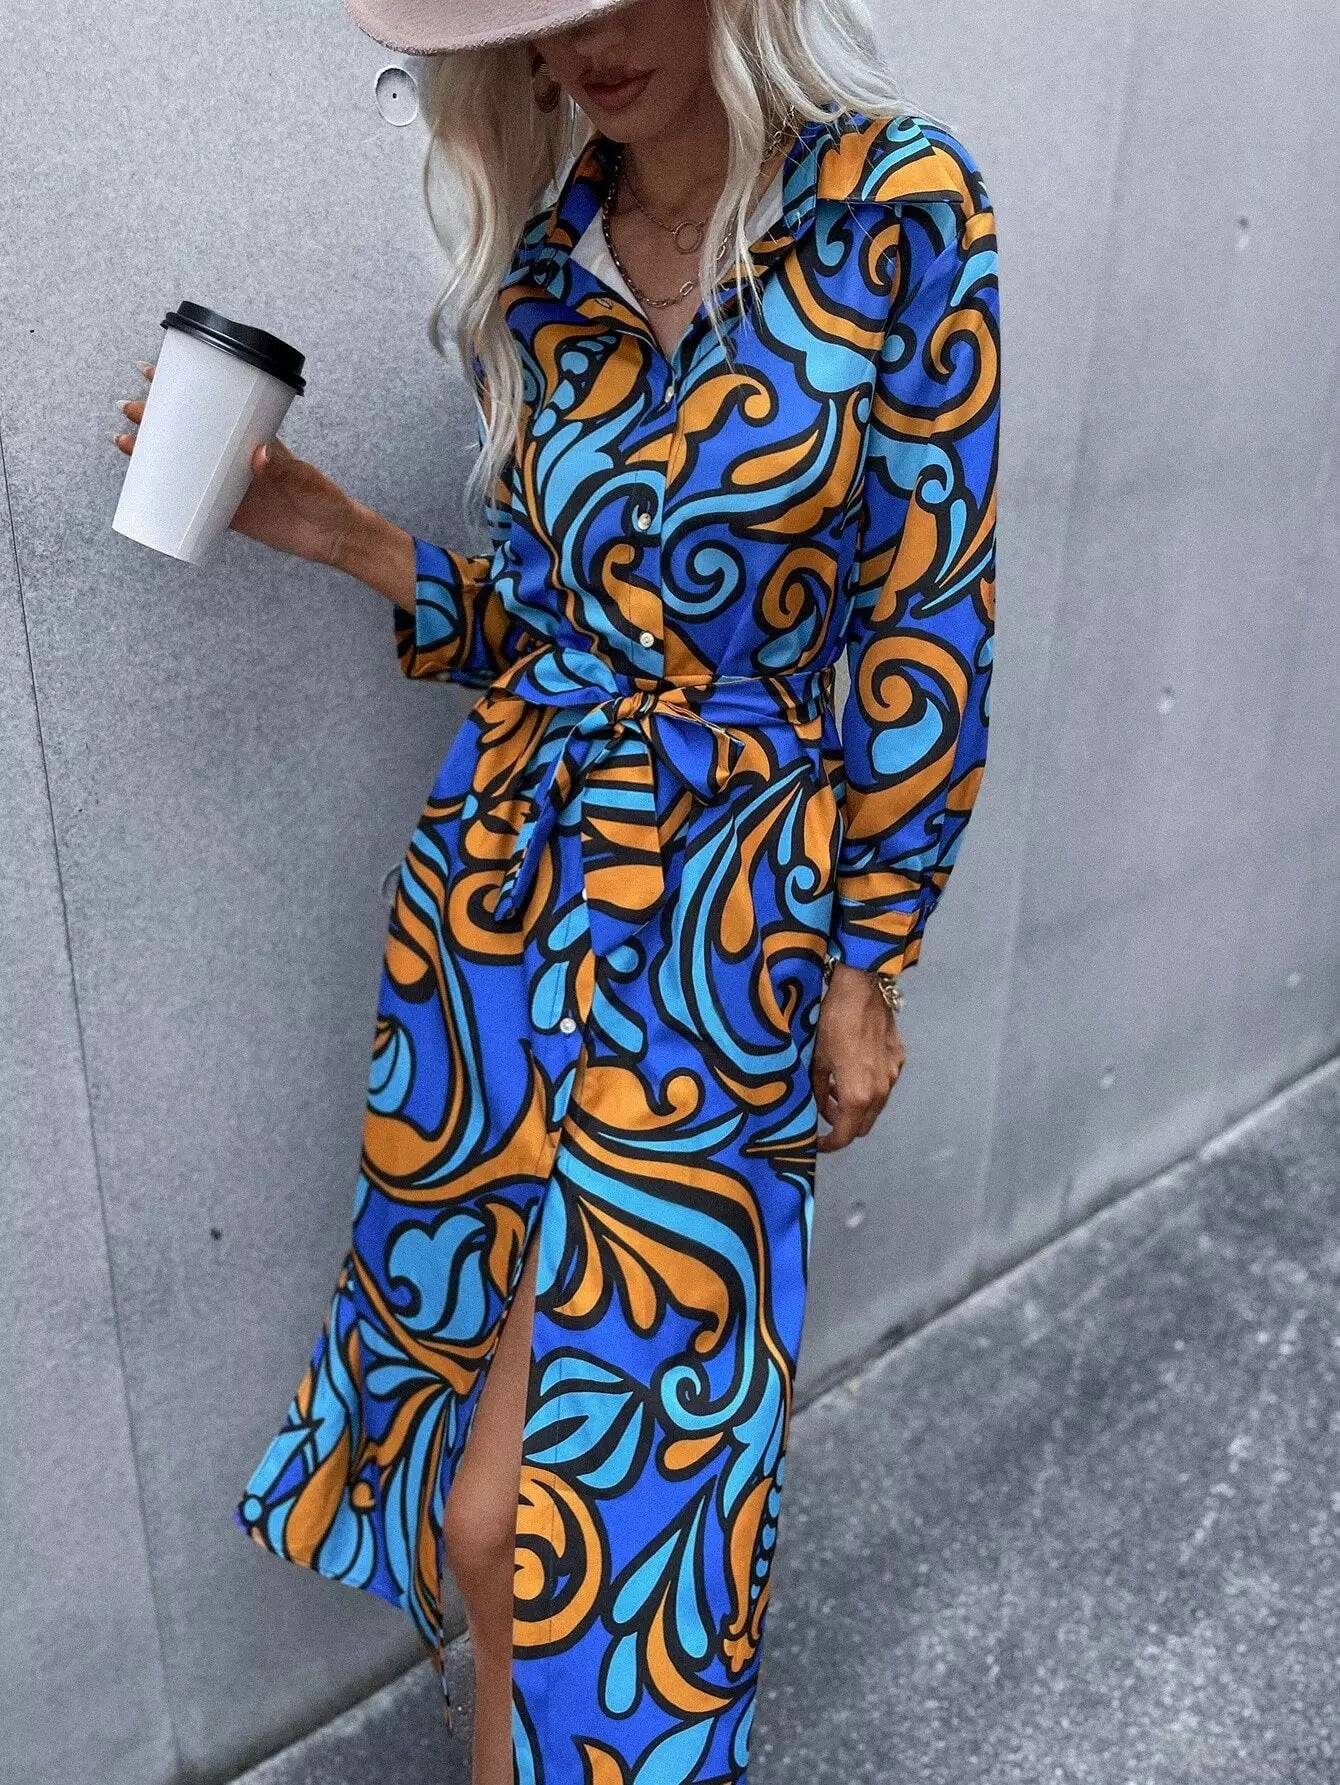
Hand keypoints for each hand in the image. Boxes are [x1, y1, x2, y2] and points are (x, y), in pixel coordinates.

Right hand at [113, 359, 357, 569]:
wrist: (332, 538)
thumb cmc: (324, 498)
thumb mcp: (306, 478)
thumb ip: (285, 466)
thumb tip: (258, 454)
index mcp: (253, 437)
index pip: (215, 406)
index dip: (184, 388)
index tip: (154, 373)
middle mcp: (236, 457)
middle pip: (189, 431)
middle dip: (156, 416)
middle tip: (129, 407)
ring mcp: (228, 485)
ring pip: (183, 463)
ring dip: (153, 452)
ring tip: (123, 441)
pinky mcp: (228, 514)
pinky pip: (190, 502)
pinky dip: (166, 494)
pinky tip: (143, 489)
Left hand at [811, 961, 905, 1151]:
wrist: (863, 988)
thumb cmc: (834, 1021)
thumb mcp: (817, 1059)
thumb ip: (817, 1091)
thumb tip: (816, 1109)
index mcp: (858, 1095)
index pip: (845, 1134)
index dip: (830, 1144)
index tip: (817, 1143)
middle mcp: (881, 1091)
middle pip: (863, 1125)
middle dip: (843, 1127)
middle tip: (823, 1116)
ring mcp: (893, 1075)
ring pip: (875, 1106)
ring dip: (855, 1107)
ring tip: (833, 1091)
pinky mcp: (898, 1059)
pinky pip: (883, 1085)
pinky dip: (867, 1088)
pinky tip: (851, 1071)